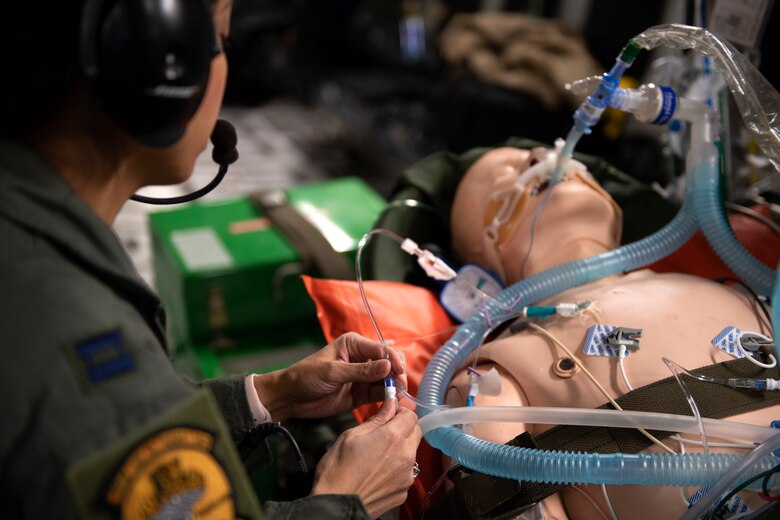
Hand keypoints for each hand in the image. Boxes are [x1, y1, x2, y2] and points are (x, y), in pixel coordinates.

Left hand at [254, 332, 406, 420]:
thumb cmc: (307, 377)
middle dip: (397, 373)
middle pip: (389, 362)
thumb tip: (388, 366)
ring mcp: (363, 376)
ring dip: (395, 387)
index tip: (400, 373)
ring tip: (398, 397)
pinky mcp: (362, 393)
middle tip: (400, 387)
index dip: (393, 360)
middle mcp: (362, 358)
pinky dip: (388, 397)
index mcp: (354, 344)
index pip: (382, 349)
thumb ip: (361, 371)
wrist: (291, 398)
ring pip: (388, 379)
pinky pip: (380, 393)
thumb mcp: (333, 372)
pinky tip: (392, 402)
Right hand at [310, 398, 421, 518]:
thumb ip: (376, 419)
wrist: (335, 505)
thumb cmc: (337, 471)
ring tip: (377, 456)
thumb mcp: (351, 436)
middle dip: (403, 429)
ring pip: (411, 453)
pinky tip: (378, 472)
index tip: (391, 414)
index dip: (400, 412)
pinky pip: (406, 473)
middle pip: (415, 432)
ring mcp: (406, 475)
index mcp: (392, 437)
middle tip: (384, 432)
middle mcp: (405, 456)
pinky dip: (396, 469)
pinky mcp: (403, 491)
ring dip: (400, 449)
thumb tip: (389, 404)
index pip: (411, 415)